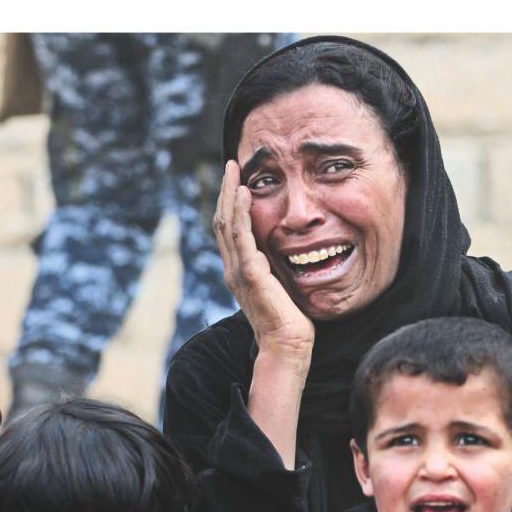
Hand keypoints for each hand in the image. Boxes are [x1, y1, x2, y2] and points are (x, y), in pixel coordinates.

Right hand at [213, 161, 314, 360]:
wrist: (286, 347)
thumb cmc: (289, 322)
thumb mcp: (280, 287)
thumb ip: (275, 269)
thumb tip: (282, 251)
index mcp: (239, 272)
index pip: (228, 230)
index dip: (229, 203)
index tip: (236, 179)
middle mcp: (233, 269)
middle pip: (221, 221)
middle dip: (225, 191)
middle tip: (231, 165)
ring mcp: (238, 272)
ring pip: (227, 224)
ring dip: (229, 194)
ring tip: (234, 170)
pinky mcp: (250, 275)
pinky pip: (242, 237)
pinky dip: (240, 213)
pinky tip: (245, 193)